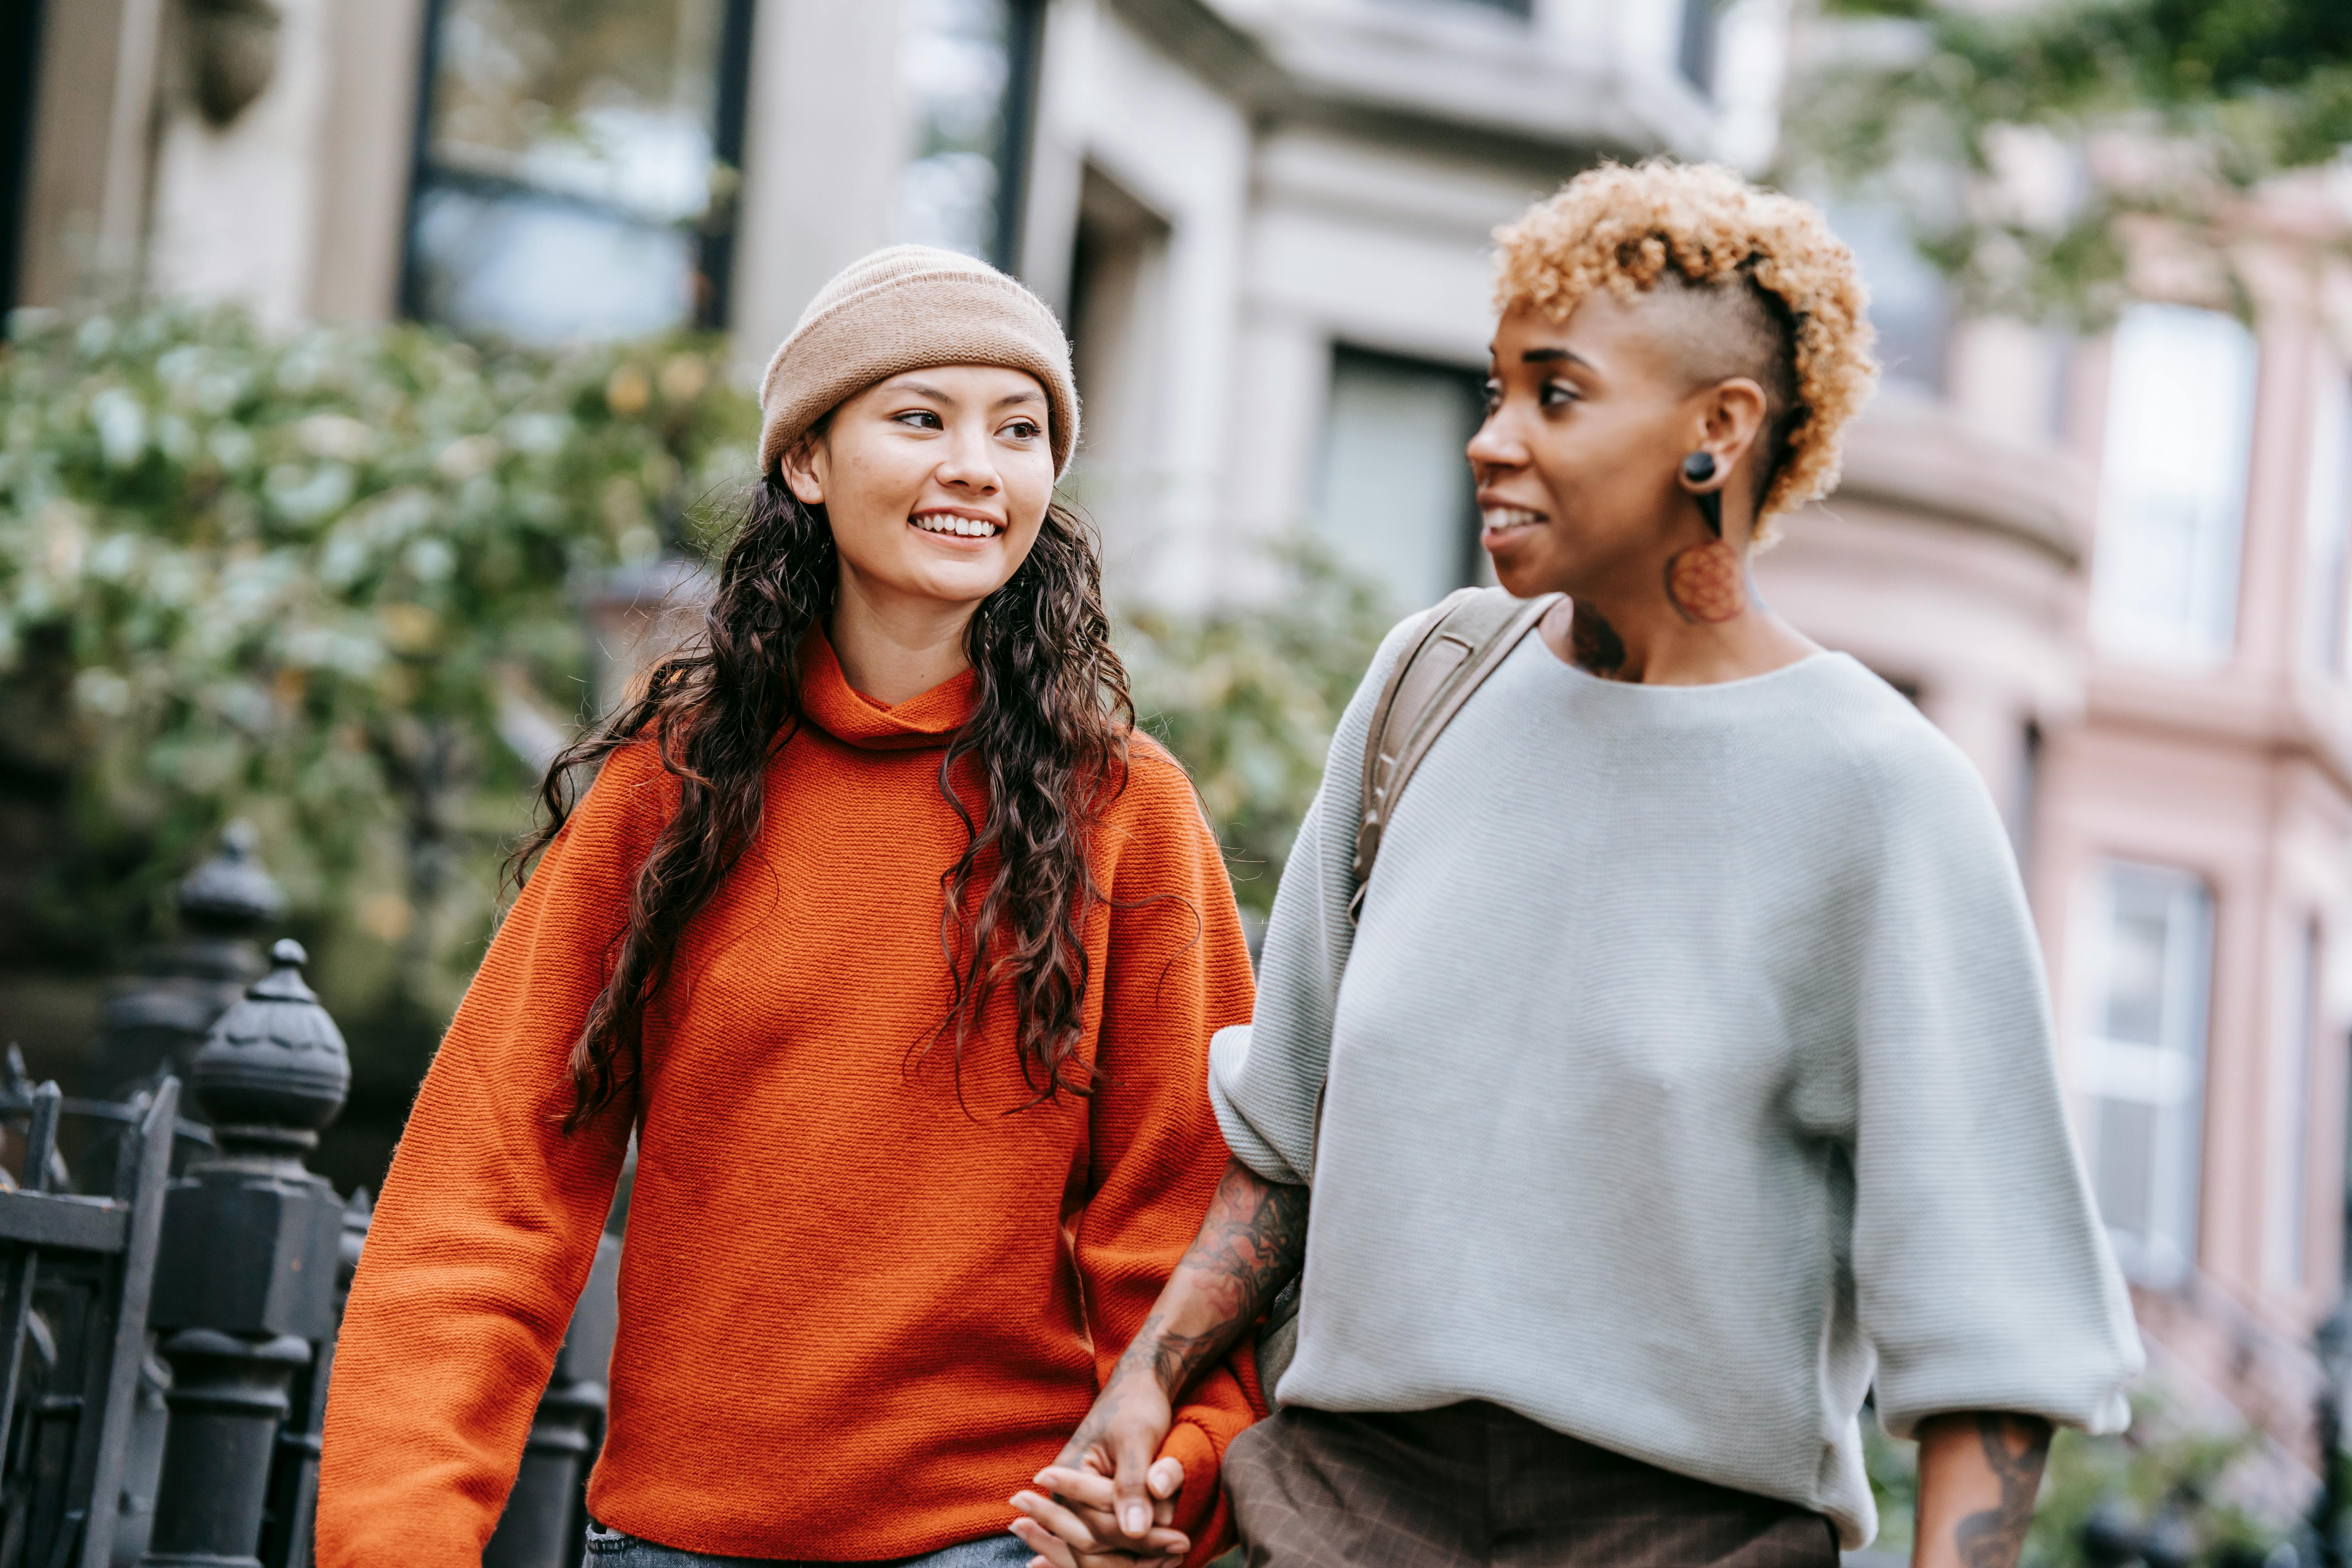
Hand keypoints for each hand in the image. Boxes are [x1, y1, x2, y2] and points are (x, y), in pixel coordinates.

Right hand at [1054, 1365, 1179, 1543]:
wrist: (1136, 1390)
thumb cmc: (1136, 1407)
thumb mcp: (1136, 1439)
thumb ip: (1132, 1484)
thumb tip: (1135, 1529)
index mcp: (1066, 1475)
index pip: (1101, 1525)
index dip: (1142, 1538)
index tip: (1183, 1541)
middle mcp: (1063, 1497)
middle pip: (1093, 1546)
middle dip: (1138, 1555)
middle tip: (1183, 1548)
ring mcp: (1075, 1507)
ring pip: (1097, 1554)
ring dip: (1134, 1560)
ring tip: (1174, 1557)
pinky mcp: (1092, 1512)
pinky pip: (1104, 1546)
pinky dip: (1131, 1555)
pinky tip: (1162, 1557)